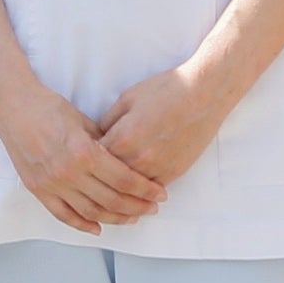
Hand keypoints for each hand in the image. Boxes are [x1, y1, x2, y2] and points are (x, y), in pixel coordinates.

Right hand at [0, 81, 165, 233]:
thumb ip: (104, 144)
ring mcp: (52, 184)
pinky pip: (63, 214)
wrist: (13, 106)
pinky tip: (97, 229)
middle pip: (111, 199)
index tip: (159, 194)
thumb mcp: (84, 121)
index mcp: (84, 152)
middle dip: (136, 206)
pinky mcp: (38, 189)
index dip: (145, 190)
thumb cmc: (48, 107)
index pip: (123, 179)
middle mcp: (69, 172)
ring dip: (115, 218)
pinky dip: (82, 225)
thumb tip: (124, 161)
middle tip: (151, 209)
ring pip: (90, 212)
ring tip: (132, 219)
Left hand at [97, 65, 226, 189]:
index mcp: (122, 138)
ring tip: (108, 190)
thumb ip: (108, 121)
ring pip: (129, 191)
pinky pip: (150, 192)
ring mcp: (157, 169)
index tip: (80, 160)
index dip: (84, 159)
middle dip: (98, 178)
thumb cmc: (164, 91)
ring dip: (118, 190)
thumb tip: (96, 138)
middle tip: (91, 178)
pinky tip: (133, 191)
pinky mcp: (173, 174)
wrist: (203, 95)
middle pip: (108, 179)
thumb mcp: (127, 99)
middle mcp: (138, 158)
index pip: (92, 160)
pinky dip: (140, 192)